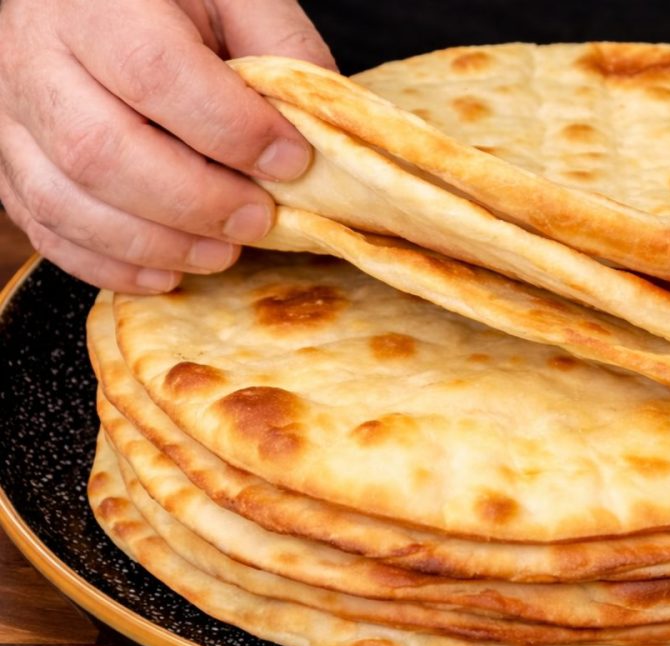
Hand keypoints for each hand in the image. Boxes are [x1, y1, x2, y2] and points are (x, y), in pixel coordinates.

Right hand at [0, 0, 335, 292]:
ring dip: (156, 244)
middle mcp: (33, 56)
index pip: (154, 71)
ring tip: (224, 252)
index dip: (230, 129)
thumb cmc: (175, 1)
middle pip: (101, 150)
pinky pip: (47, 230)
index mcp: (95, 2)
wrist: (97, 4)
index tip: (290, 161)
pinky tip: (169, 274)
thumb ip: (281, 49)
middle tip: (259, 220)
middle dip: (195, 201)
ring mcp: (11, 117)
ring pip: (67, 201)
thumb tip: (319, 134)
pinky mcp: (8, 167)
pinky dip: (111, 267)